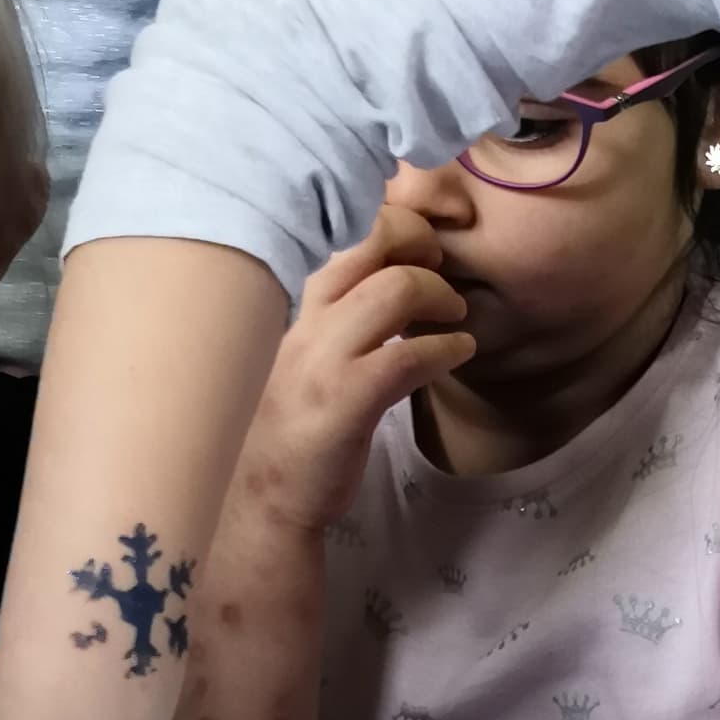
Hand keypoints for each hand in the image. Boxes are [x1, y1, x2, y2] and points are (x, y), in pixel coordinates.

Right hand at [232, 210, 475, 535]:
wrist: (262, 499)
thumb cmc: (292, 426)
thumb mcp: (308, 354)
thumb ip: (339, 315)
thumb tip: (392, 278)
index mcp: (292, 303)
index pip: (342, 230)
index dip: (392, 221)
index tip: (420, 245)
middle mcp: (303, 319)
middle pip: (368, 240)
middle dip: (419, 240)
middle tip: (442, 266)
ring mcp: (321, 359)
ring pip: (394, 289)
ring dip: (441, 296)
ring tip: (455, 317)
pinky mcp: (345, 401)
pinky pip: (408, 356)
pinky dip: (446, 348)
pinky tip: (458, 353)